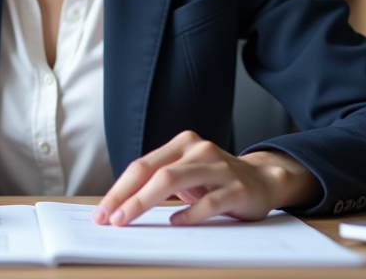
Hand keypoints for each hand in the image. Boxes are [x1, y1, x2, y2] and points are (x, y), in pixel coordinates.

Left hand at [91, 131, 321, 226]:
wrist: (263, 180)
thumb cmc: (216, 180)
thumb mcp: (186, 174)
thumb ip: (159, 182)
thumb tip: (119, 205)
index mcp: (182, 144)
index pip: (142, 166)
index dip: (119, 189)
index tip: (102, 212)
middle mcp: (199, 150)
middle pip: (155, 173)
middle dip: (127, 197)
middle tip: (110, 220)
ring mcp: (219, 167)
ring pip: (175, 182)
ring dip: (146, 203)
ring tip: (129, 220)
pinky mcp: (237, 188)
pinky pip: (209, 202)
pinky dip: (188, 214)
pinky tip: (175, 223)